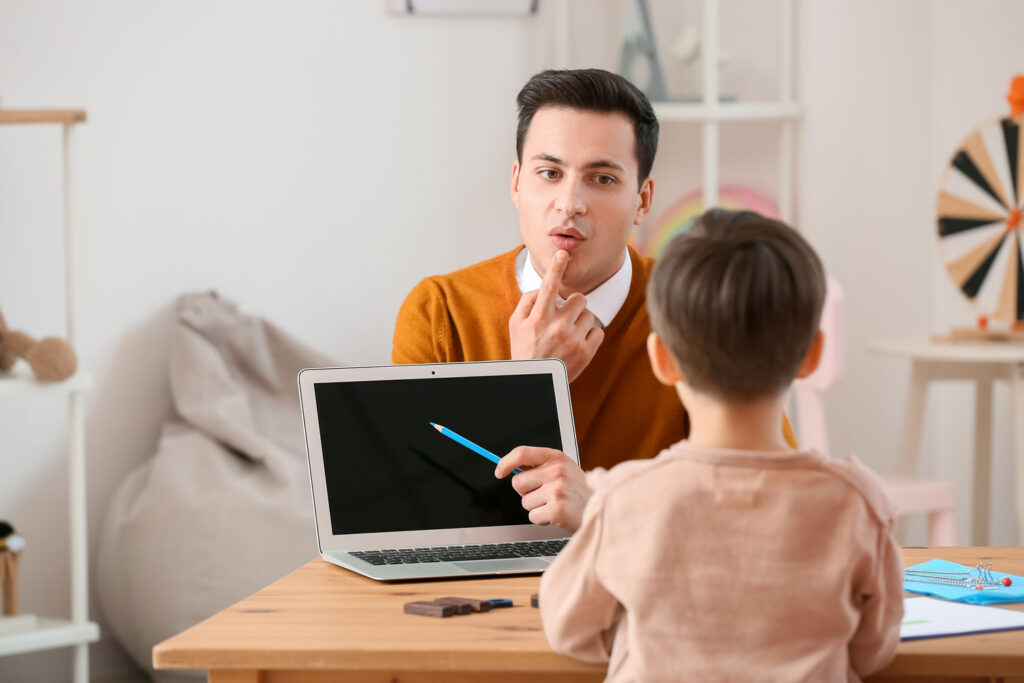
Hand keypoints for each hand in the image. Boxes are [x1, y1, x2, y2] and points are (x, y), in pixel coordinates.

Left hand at [494, 446, 591, 531]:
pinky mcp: (556, 508)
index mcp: (556, 457)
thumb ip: (541, 466)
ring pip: (525, 502)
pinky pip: (533, 516)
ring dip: (536, 507)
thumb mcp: (564, 469)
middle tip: (544, 495)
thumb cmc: (579, 491)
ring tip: (555, 504)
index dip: (506, 462)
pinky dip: (542, 520)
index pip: (522, 453)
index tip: (499, 472)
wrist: (602, 508)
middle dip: (526, 492)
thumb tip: (511, 469)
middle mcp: (556, 471)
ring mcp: (556, 489)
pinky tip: (557, 515)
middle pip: (518, 482)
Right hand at [509, 250, 603, 381]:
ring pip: (589, 314)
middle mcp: (557, 326)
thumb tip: (541, 288)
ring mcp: (573, 339)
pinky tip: (578, 343)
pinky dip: (590, 335)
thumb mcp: (515, 325)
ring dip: (581, 320)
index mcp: (538, 318)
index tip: (563, 254)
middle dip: (574, 304)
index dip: (556, 267)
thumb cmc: (524, 350)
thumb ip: (526, 302)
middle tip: (566, 316)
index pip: (549, 286)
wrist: (536, 381)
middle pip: (579, 298)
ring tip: (569, 333)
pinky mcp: (586, 352)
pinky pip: (598, 331)